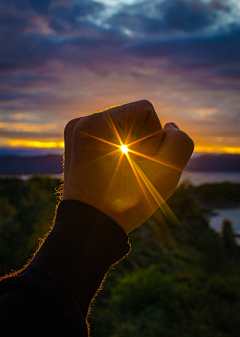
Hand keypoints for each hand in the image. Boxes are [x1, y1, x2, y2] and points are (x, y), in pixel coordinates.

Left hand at [62, 100, 193, 233]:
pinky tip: (111, 170)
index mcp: (97, 124)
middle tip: (130, 173)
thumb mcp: (166, 175)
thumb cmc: (127, 203)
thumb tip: (169, 126)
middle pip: (132, 117)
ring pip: (121, 125)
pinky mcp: (74, 143)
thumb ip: (180, 143)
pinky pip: (107, 134)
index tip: (140, 166)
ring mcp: (75, 132)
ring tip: (120, 173)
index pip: (145, 110)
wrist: (89, 230)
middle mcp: (82, 122)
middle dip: (142, 143)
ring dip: (130, 146)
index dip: (154, 139)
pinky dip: (116, 148)